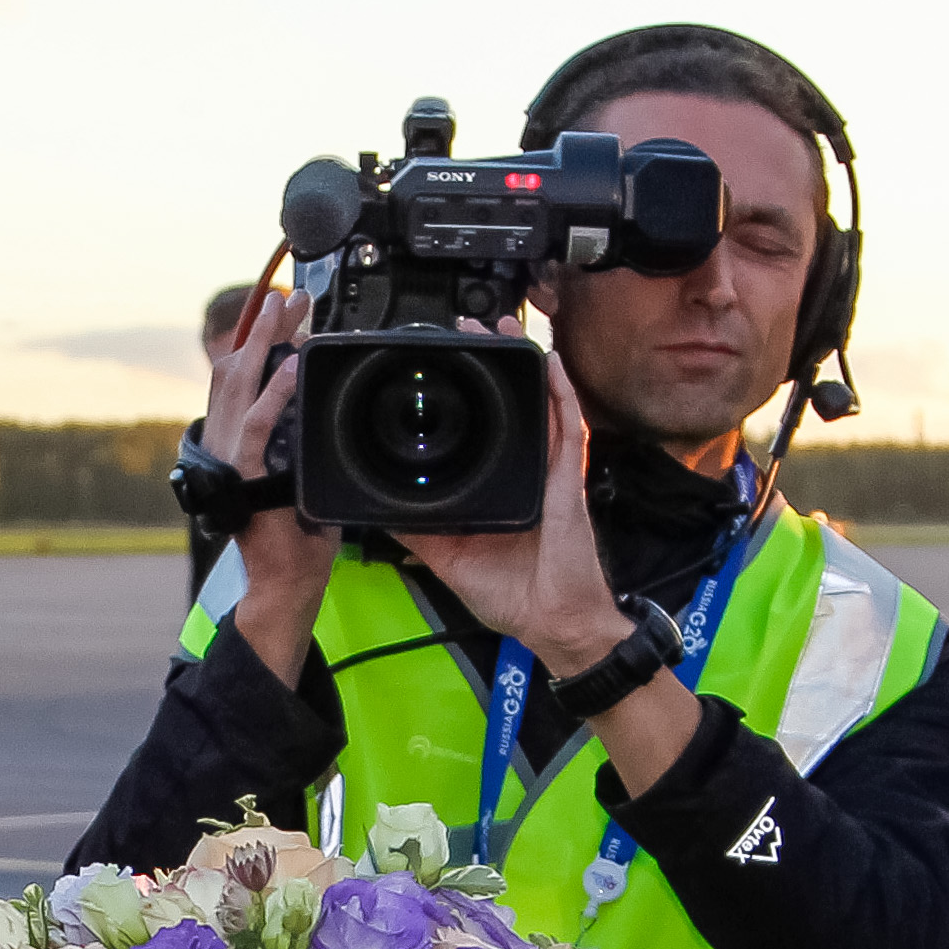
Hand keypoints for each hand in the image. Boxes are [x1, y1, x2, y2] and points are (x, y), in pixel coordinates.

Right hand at [207, 287, 338, 676]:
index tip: (286, 313)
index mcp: (237, 441)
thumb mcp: (301, 475)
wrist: (285, 582)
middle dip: (264, 328)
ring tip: (288, 312)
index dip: (261, 340)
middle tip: (292, 297)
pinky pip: (257, 425)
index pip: (242, 379)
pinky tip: (292, 365)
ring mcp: (230, 457)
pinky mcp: (243, 475)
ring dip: (266, 343)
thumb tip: (322, 411)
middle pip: (237, 369)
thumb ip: (303, 442)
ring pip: (240, 385)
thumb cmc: (296, 537)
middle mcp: (226, 442)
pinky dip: (274, 393)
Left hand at [393, 328, 630, 675]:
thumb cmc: (511, 596)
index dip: (464, 396)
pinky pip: (568, 426)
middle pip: (509, 404)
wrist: (550, 622)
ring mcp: (546, 471)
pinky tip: (548, 362)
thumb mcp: (449, 559)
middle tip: (466, 328)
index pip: (479, 432)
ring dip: (522, 363)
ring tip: (502, 326)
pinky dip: (560, 393)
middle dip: (491, 362)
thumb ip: (418, 534)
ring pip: (538, 403)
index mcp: (496, 488)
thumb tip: (380, 513)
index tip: (440, 366)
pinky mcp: (565, 479)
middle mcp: (522, 471)